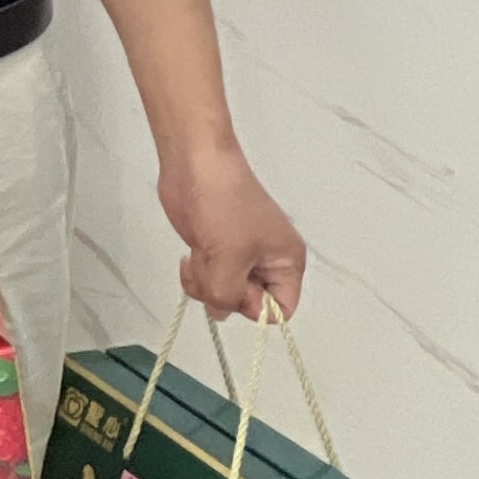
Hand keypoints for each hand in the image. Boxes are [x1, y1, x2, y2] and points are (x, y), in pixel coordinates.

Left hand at [165, 143, 307, 322]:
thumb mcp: (230, 259)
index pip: (281, 309)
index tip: (237, 288)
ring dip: (205, 283)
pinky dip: (195, 275)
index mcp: (287, 261)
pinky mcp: (216, 252)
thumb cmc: (223, 201)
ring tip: (202, 255)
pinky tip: (192, 254)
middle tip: (215, 266)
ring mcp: (239, 257)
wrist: (194, 167)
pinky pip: (207, 281)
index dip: (256, 308)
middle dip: (224, 293)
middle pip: (248, 304)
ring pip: (223, 295)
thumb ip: (229, 297)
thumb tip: (222, 311)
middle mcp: (267, 262)